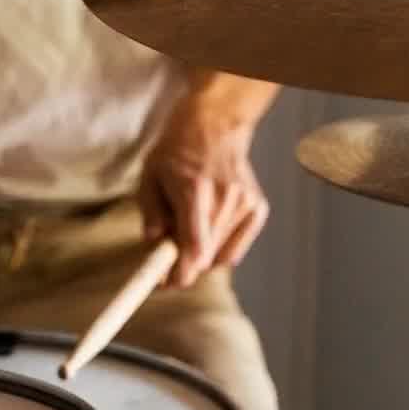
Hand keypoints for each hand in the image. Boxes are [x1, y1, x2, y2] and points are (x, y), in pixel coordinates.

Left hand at [138, 88, 270, 286]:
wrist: (215, 125)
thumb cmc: (176, 151)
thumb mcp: (150, 176)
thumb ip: (151, 213)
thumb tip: (154, 244)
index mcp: (195, 190)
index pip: (194, 246)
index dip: (180, 273)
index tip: (165, 284)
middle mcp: (225, 198)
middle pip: (205, 258)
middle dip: (183, 266)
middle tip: (167, 260)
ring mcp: (245, 204)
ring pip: (219, 257)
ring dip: (200, 255)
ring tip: (189, 228)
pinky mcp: (257, 209)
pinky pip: (235, 251)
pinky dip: (219, 249)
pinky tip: (209, 228)